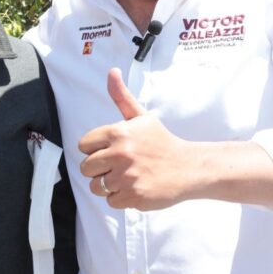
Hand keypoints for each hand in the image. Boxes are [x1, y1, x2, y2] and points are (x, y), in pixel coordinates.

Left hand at [78, 68, 200, 210]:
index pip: (83, 146)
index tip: (111, 150)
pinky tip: (136, 187)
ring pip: (96, 186)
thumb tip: (111, 72)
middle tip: (119, 165)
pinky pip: (110, 201)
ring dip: (109, 184)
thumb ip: (122, 97)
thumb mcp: (141, 117)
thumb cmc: (161, 142)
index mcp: (118, 132)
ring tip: (127, 177)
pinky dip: (121, 198)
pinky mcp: (133, 196)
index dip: (95, 149)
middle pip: (86, 168)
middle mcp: (120, 154)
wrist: (188, 168)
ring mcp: (126, 177)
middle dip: (99, 168)